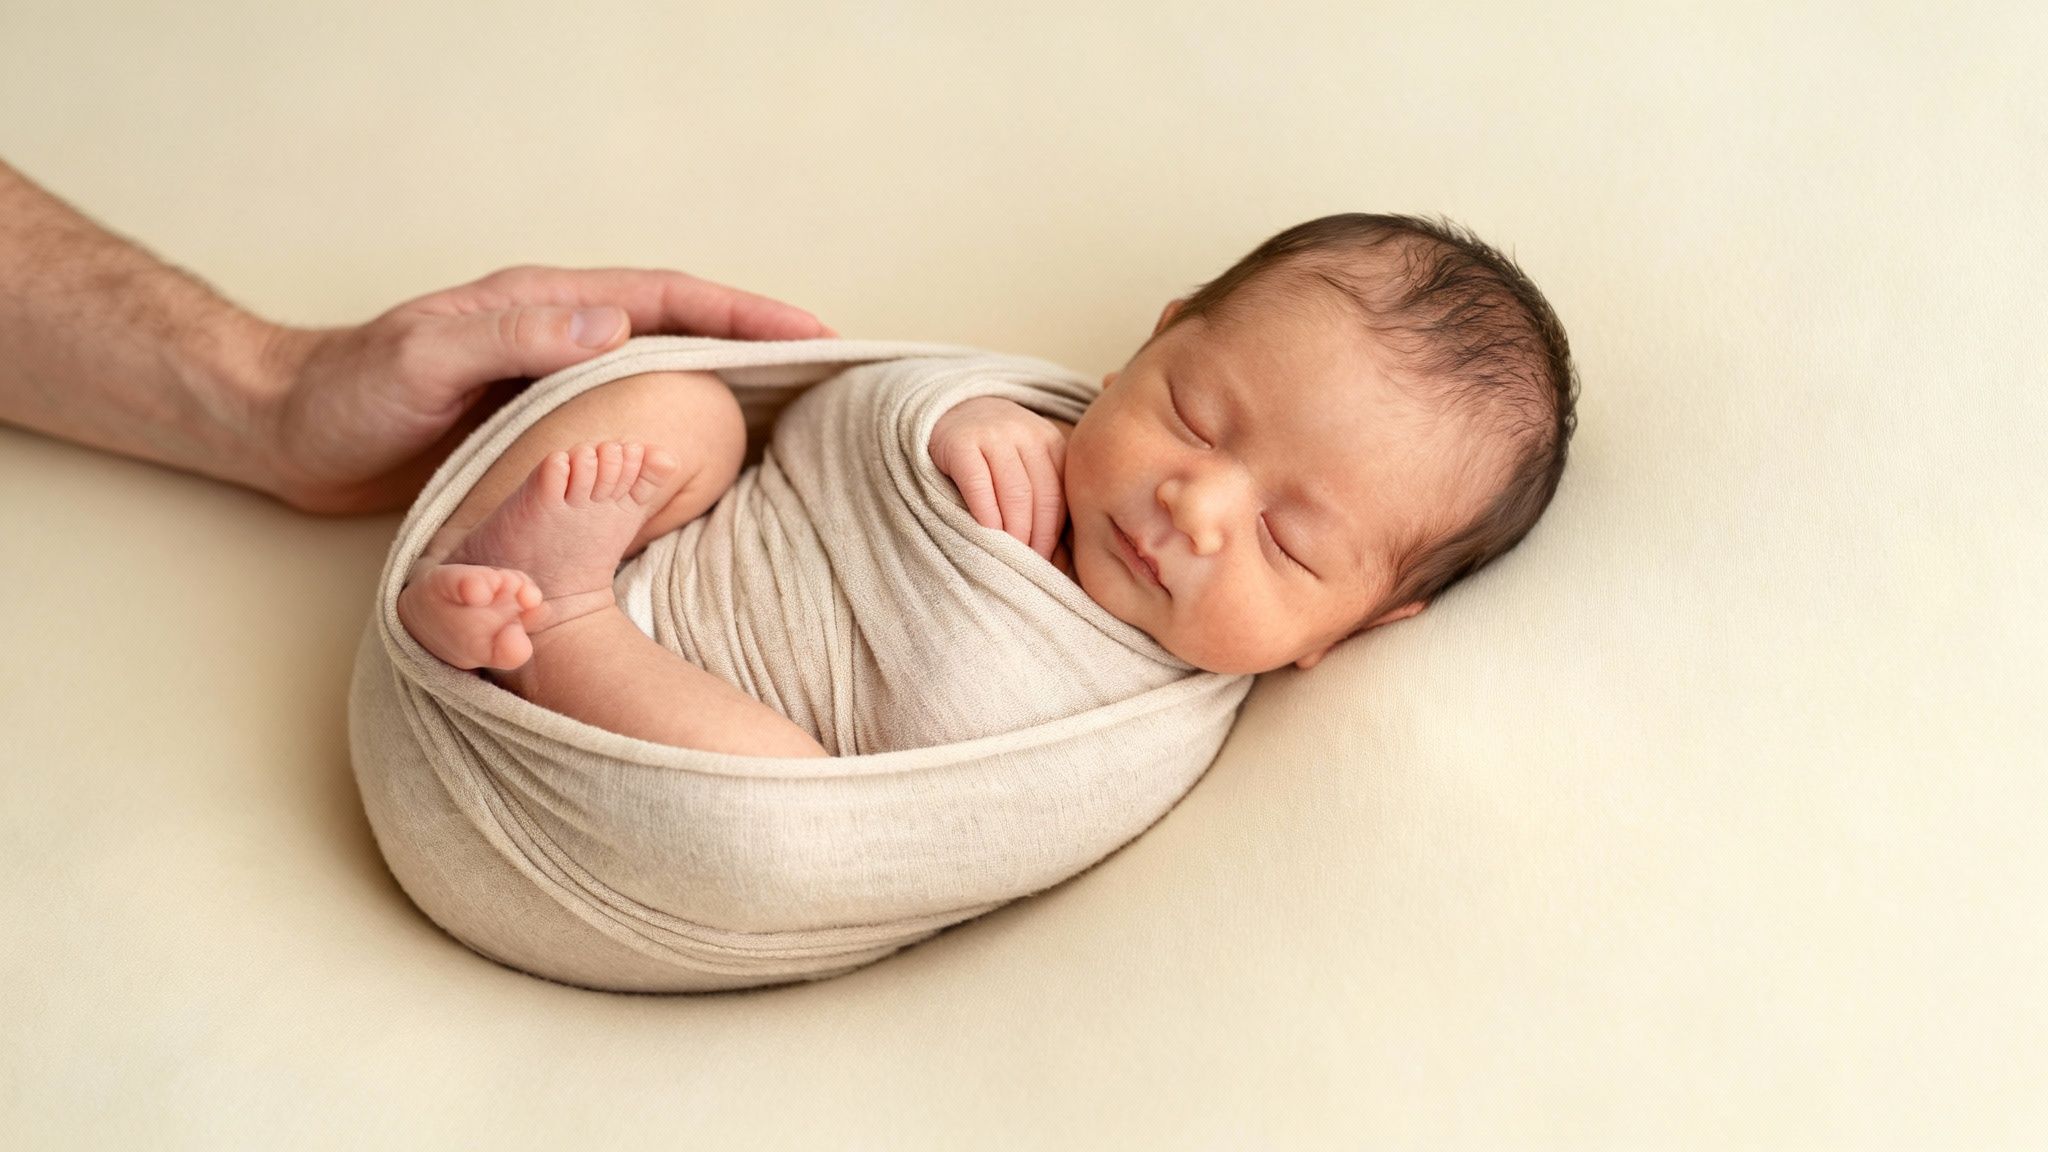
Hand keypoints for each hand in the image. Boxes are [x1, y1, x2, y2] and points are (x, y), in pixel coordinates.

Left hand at [252, 265, 836, 514]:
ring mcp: (551, 393)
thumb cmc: (346, 393)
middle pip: (682, 338)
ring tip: (792, 437)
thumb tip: (614, 326)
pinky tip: (703, 489)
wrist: (285, 436)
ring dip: (724, 405)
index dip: (744, 314)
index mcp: (548, 306)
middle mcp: (560, 342)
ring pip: (660, 389)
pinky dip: (674, 455)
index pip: (669, 299)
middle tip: (828, 385)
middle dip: (758, 354)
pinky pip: (625, 440)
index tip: (812, 334)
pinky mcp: (536, 443)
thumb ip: (516, 336)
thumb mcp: (426, 356)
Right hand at [929, 396, 1068, 558]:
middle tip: (1027, 568)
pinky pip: (979, 486)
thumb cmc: (988, 452)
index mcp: (1050, 442)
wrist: (946, 410)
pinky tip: (986, 536)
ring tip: (1009, 558)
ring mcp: (994, 434)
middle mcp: (1027, 433)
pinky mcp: (961, 441)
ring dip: (1014, 534)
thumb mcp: (1022, 464)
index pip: (1059, 498)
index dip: (1053, 536)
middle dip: (1036, 539)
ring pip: (1015, 494)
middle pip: (1040, 498)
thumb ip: (1040, 498)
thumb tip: (1058, 557)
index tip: (1046, 564)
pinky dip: (986, 516)